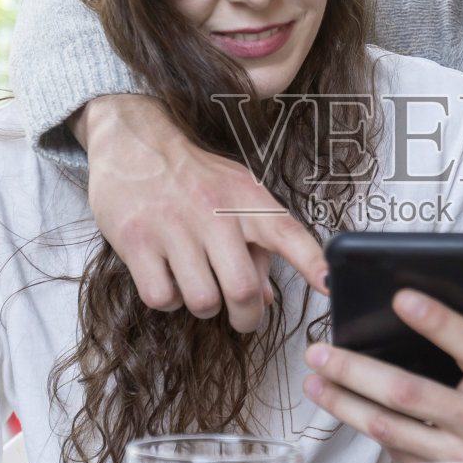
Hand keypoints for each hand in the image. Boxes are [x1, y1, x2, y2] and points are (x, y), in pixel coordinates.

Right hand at [74, 94, 327, 332]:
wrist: (133, 143)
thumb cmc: (193, 176)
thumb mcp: (234, 195)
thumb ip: (256, 247)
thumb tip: (264, 298)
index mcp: (245, 199)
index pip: (286, 233)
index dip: (312, 262)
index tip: (329, 285)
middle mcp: (212, 212)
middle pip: (242, 289)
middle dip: (247, 318)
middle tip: (244, 318)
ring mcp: (172, 227)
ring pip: (202, 301)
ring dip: (204, 306)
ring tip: (197, 283)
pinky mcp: (136, 242)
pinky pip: (163, 299)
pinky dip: (169, 300)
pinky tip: (167, 276)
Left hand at [302, 291, 462, 462]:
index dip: (437, 322)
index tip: (403, 298)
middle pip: (408, 392)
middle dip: (356, 369)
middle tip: (321, 350)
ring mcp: (457, 455)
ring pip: (388, 428)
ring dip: (343, 402)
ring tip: (314, 380)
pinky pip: (392, 450)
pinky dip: (363, 428)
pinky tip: (341, 408)